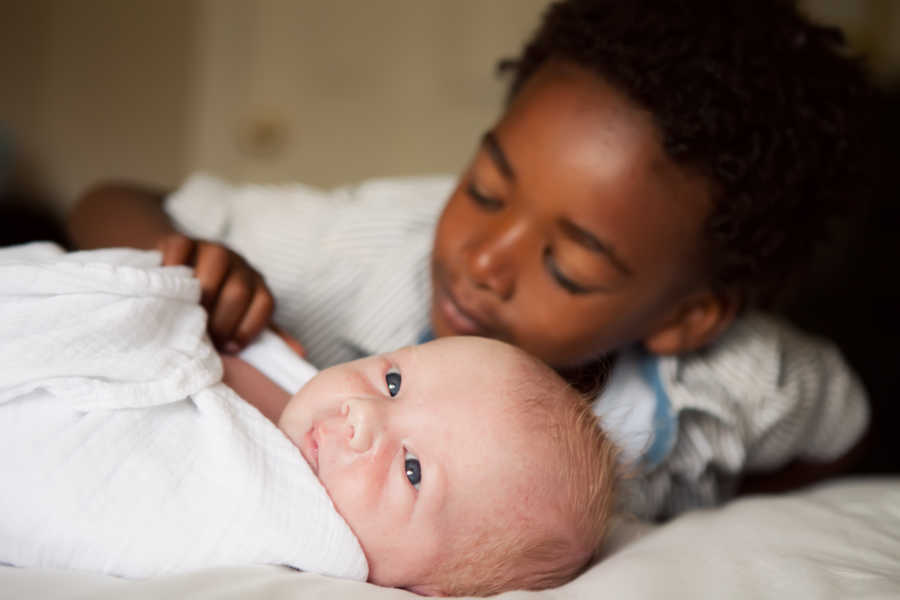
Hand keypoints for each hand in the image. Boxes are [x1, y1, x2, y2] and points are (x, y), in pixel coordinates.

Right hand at [157, 233, 274, 351]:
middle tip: (207, 338)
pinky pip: (182, 247)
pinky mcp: (182, 241)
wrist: (177, 273)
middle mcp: (239, 266)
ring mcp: (211, 249)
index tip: (231, 347)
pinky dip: (174, 266)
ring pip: (217, 261)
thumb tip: (299, 353)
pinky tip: (168, 290)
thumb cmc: (211, 308)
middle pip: (240, 288)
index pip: (265, 303)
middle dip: (223, 319)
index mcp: (256, 285)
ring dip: (204, 293)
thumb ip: (266, 336)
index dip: (249, 328)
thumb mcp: (239, 321)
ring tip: (188, 317)